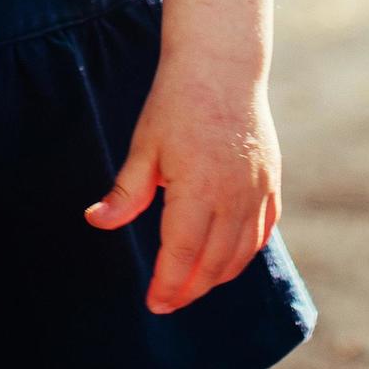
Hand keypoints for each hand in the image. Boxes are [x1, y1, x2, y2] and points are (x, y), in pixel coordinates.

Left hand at [82, 64, 283, 317]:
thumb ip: (126, 192)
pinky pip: (262, 231)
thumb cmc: (177, 102)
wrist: (222, 65)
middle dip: (190, 289)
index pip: (182, 255)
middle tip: (169, 301)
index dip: (168, 285)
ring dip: (218, 277)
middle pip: (214, 263)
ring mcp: (257, 190)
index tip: (154, 303)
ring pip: (242, 253)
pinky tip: (227, 260)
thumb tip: (96, 222)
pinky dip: (245, 254)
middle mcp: (233, 196)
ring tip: (193, 285)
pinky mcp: (272, 182)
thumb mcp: (144, 146)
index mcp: (198, 190)